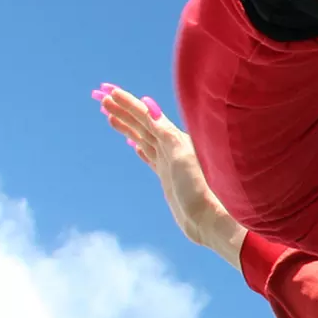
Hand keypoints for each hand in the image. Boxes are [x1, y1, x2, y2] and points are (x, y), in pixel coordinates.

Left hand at [93, 85, 248, 270]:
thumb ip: (182, 200)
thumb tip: (180, 209)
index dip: (135, 132)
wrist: (212, 219)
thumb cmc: (204, 220)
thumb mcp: (186, 208)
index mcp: (176, 165)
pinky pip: (148, 118)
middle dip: (125, 116)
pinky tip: (117, 98)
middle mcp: (175, 153)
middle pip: (144, 129)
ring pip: (143, 121)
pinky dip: (133, 106)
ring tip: (105, 99)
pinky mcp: (175, 142)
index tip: (120, 126)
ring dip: (124, 108)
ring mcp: (175, 147)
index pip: (150, 143)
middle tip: (105, 103)